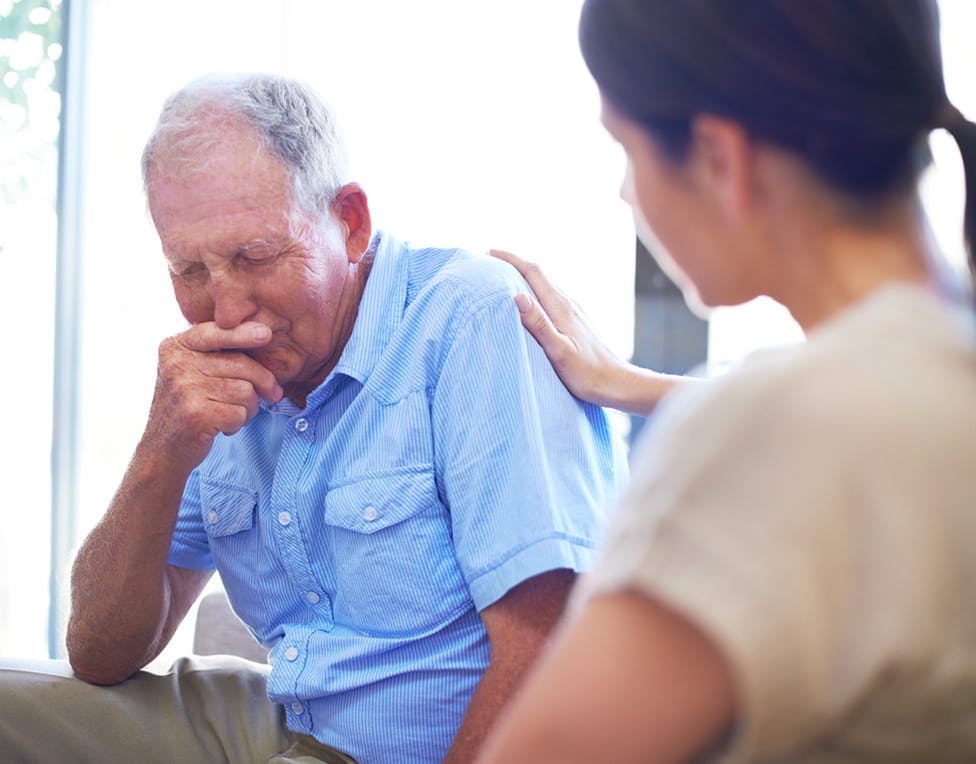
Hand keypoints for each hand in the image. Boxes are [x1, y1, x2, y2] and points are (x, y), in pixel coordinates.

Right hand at [143, 320, 282, 471]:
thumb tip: (264, 338)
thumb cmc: (188, 406)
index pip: (216, 332)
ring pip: (246, 391)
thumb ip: (217, 353)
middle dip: (263, 382)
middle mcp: (177, 364)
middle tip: (271, 394)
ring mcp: (184, 389)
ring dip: (249, 408)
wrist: (162, 450)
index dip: (243, 333)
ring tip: (231, 413)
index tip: (265, 334)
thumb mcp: (191, 371)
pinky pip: (240, 413)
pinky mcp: (195, 414)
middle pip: (241, 364)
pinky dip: (238, 423)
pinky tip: (222, 426)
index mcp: (175, 347)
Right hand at [491, 249, 685, 414]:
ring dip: (524, 276)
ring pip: (545, 284)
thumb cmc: (587, 373)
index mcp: (561, 307)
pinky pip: (551, 297)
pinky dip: (534, 291)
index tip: (490, 253)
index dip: (511, 259)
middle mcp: (568, 304)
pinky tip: (529, 301)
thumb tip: (517, 296)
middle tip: (491, 261)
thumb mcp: (559, 351)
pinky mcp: (575, 321)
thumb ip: (539, 324)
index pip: (534, 272)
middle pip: (539, 273)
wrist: (616, 383)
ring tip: (504, 277)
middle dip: (515, 263)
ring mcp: (573, 312)